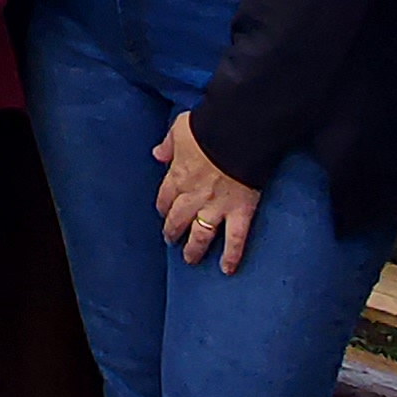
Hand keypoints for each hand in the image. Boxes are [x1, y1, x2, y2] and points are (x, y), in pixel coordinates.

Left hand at [155, 111, 261, 272]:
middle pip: (178, 219)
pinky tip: (227, 269)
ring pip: (201, 235)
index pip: (165, 197)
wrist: (236, 134)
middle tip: (171, 239)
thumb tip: (157, 154)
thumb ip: (168, 144)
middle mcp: (193, 196)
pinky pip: (235, 239)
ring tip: (191, 259)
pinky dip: (232, 256)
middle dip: (173, 231)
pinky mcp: (240, 212)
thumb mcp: (180, 129)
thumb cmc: (208, 127)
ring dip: (194, 249)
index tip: (163, 211)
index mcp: (178, 176)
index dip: (164, 206)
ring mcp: (216, 207)